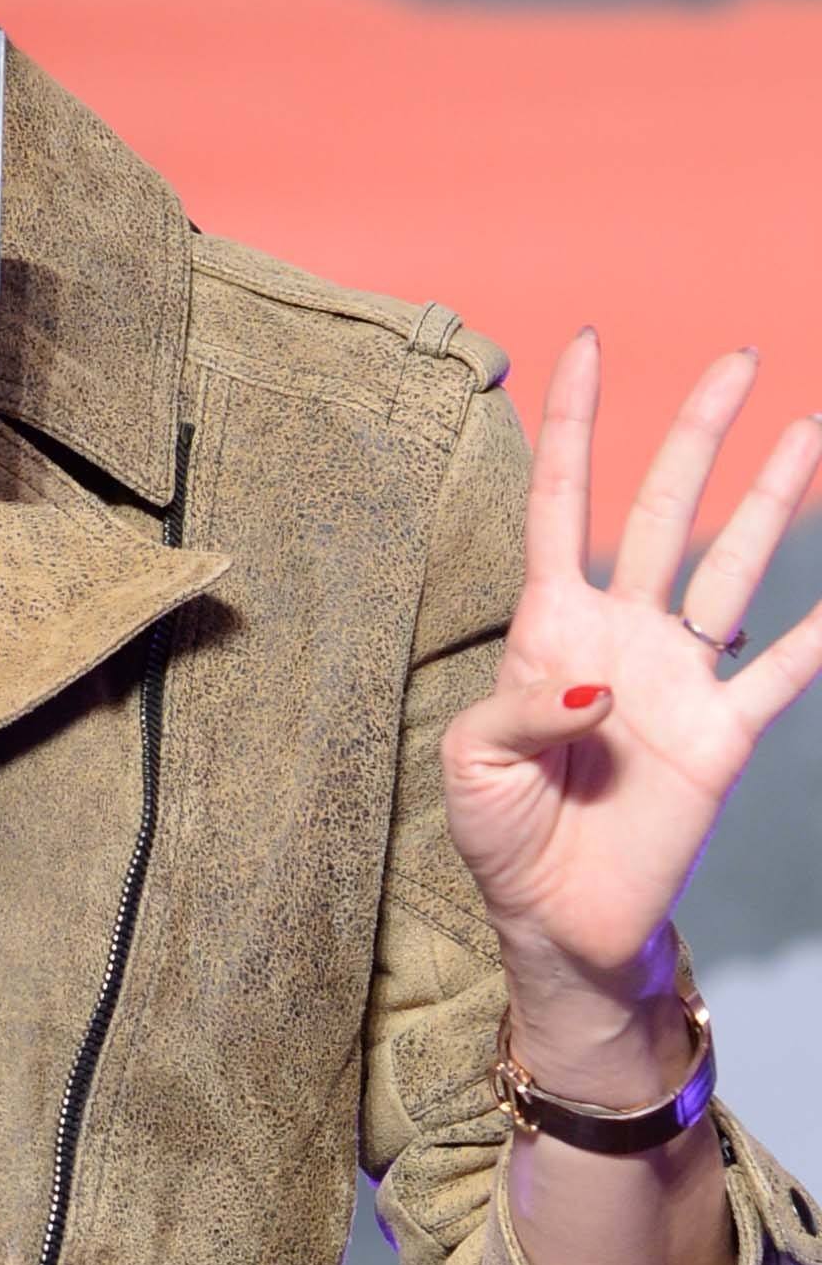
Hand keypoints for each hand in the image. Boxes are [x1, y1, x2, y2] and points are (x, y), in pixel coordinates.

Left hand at [441, 331, 821, 1005]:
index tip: (584, 345)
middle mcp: (621, 633)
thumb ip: (527, 710)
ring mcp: (679, 677)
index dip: (573, 426)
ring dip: (770, 500)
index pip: (560, 505)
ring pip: (733, 567)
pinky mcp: (723, 733)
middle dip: (697, 436)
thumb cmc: (502, 833)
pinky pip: (786, 669)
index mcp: (549, 626)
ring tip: (808, 432)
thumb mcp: (477, 766)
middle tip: (737, 361)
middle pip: (661, 511)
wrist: (557, 919)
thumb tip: (604, 682)